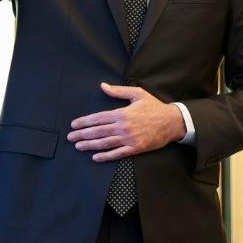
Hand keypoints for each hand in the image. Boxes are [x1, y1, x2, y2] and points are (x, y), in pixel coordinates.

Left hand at [68, 83, 186, 160]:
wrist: (172, 122)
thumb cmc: (154, 107)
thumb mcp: (137, 94)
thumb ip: (118, 91)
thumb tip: (102, 86)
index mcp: (121, 113)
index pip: (97, 118)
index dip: (84, 122)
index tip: (73, 125)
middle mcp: (123, 127)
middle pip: (98, 131)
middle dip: (82, 134)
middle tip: (70, 137)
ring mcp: (130, 139)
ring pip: (105, 143)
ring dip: (90, 145)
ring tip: (78, 146)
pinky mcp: (136, 148)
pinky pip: (118, 153)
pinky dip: (106, 156)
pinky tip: (96, 157)